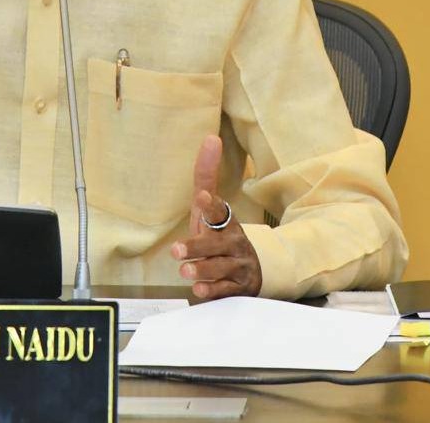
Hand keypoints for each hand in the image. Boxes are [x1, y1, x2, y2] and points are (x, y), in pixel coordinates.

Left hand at [170, 134, 262, 299]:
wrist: (253, 266)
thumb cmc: (222, 232)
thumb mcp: (211, 208)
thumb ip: (206, 176)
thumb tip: (210, 138)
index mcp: (227, 222)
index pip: (221, 212)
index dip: (212, 205)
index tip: (203, 198)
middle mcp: (234, 243)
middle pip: (217, 245)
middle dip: (198, 247)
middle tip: (176, 250)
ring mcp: (238, 266)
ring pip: (221, 268)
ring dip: (202, 270)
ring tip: (185, 271)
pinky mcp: (238, 287)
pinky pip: (226, 290)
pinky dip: (213, 291)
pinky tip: (199, 290)